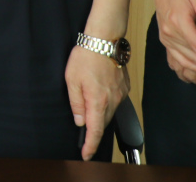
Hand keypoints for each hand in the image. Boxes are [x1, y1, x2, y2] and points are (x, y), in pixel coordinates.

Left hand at [65, 44, 128, 159]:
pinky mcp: (124, 86)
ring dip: (99, 114)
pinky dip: (106, 102)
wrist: (104, 39)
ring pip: (109, 112)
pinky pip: (115, 100)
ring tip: (89, 103)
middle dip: (93, 129)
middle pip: (102, 123)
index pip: (95, 131)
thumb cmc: (86, 56)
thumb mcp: (72, 80)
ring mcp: (120, 94)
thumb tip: (80, 119)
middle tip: (84, 132)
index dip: (90, 145)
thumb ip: (76, 103)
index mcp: (97, 101)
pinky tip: (99, 91)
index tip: (86, 155)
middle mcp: (112, 100)